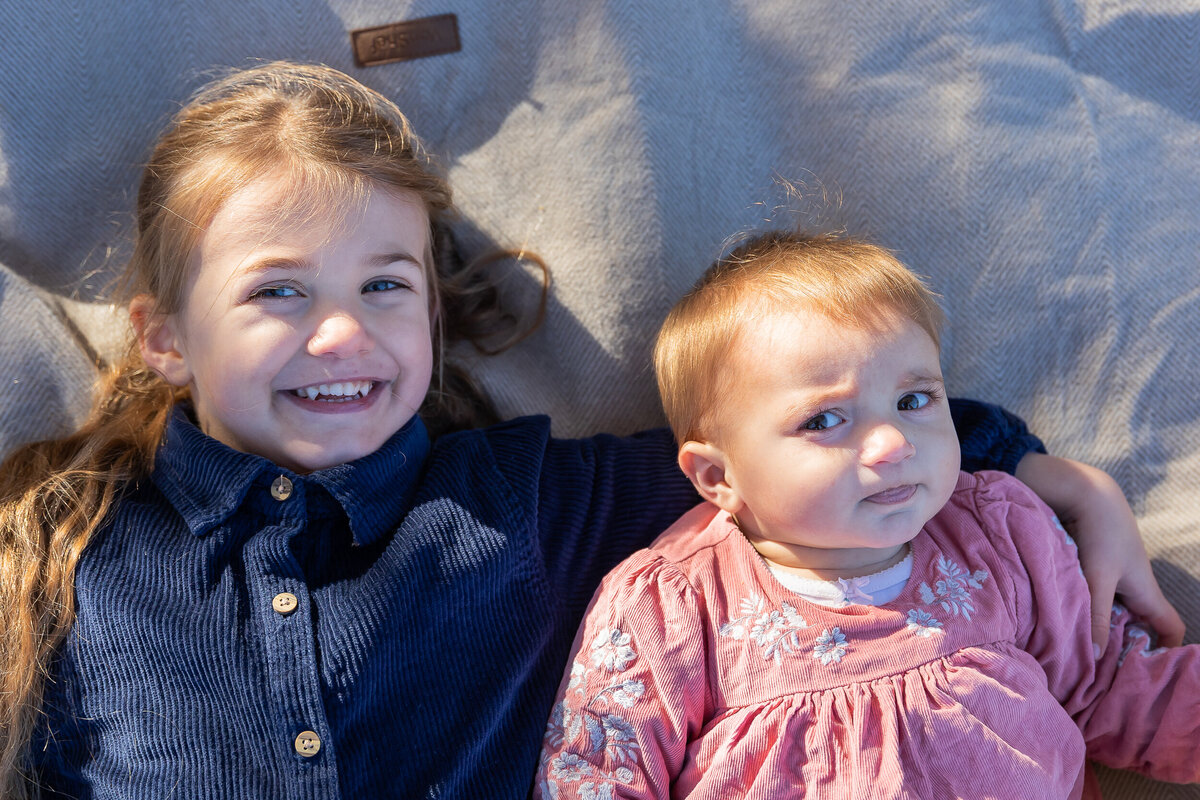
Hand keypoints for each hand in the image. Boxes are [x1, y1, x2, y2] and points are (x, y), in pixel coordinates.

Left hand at [1015, 453, 1184, 655]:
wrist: (1081, 491)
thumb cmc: (1100, 534)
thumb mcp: (1098, 579)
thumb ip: (1097, 617)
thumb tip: (1098, 658)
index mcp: (1145, 592)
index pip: (1170, 628)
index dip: (1166, 649)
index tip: (1145, 671)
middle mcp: (1131, 588)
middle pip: (1136, 625)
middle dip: (1122, 646)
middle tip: (1097, 672)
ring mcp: (1110, 578)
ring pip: (1108, 612)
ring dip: (1095, 628)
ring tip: (1072, 653)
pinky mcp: (1087, 568)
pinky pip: (1088, 598)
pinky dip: (1078, 610)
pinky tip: (1056, 623)